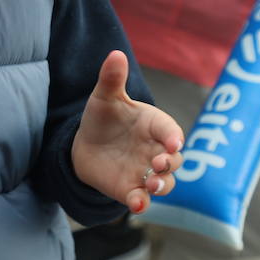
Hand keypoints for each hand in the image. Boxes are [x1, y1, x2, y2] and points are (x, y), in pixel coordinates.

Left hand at [72, 51, 184, 214]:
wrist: (85, 143)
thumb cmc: (103, 117)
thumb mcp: (104, 97)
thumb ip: (112, 78)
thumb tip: (116, 54)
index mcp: (153, 125)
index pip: (169, 130)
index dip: (173, 136)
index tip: (173, 142)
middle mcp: (155, 150)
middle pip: (174, 160)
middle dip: (171, 163)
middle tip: (161, 163)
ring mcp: (145, 172)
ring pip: (164, 183)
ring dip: (162, 185)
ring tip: (153, 184)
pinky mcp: (130, 189)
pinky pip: (141, 199)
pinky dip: (141, 203)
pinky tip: (137, 205)